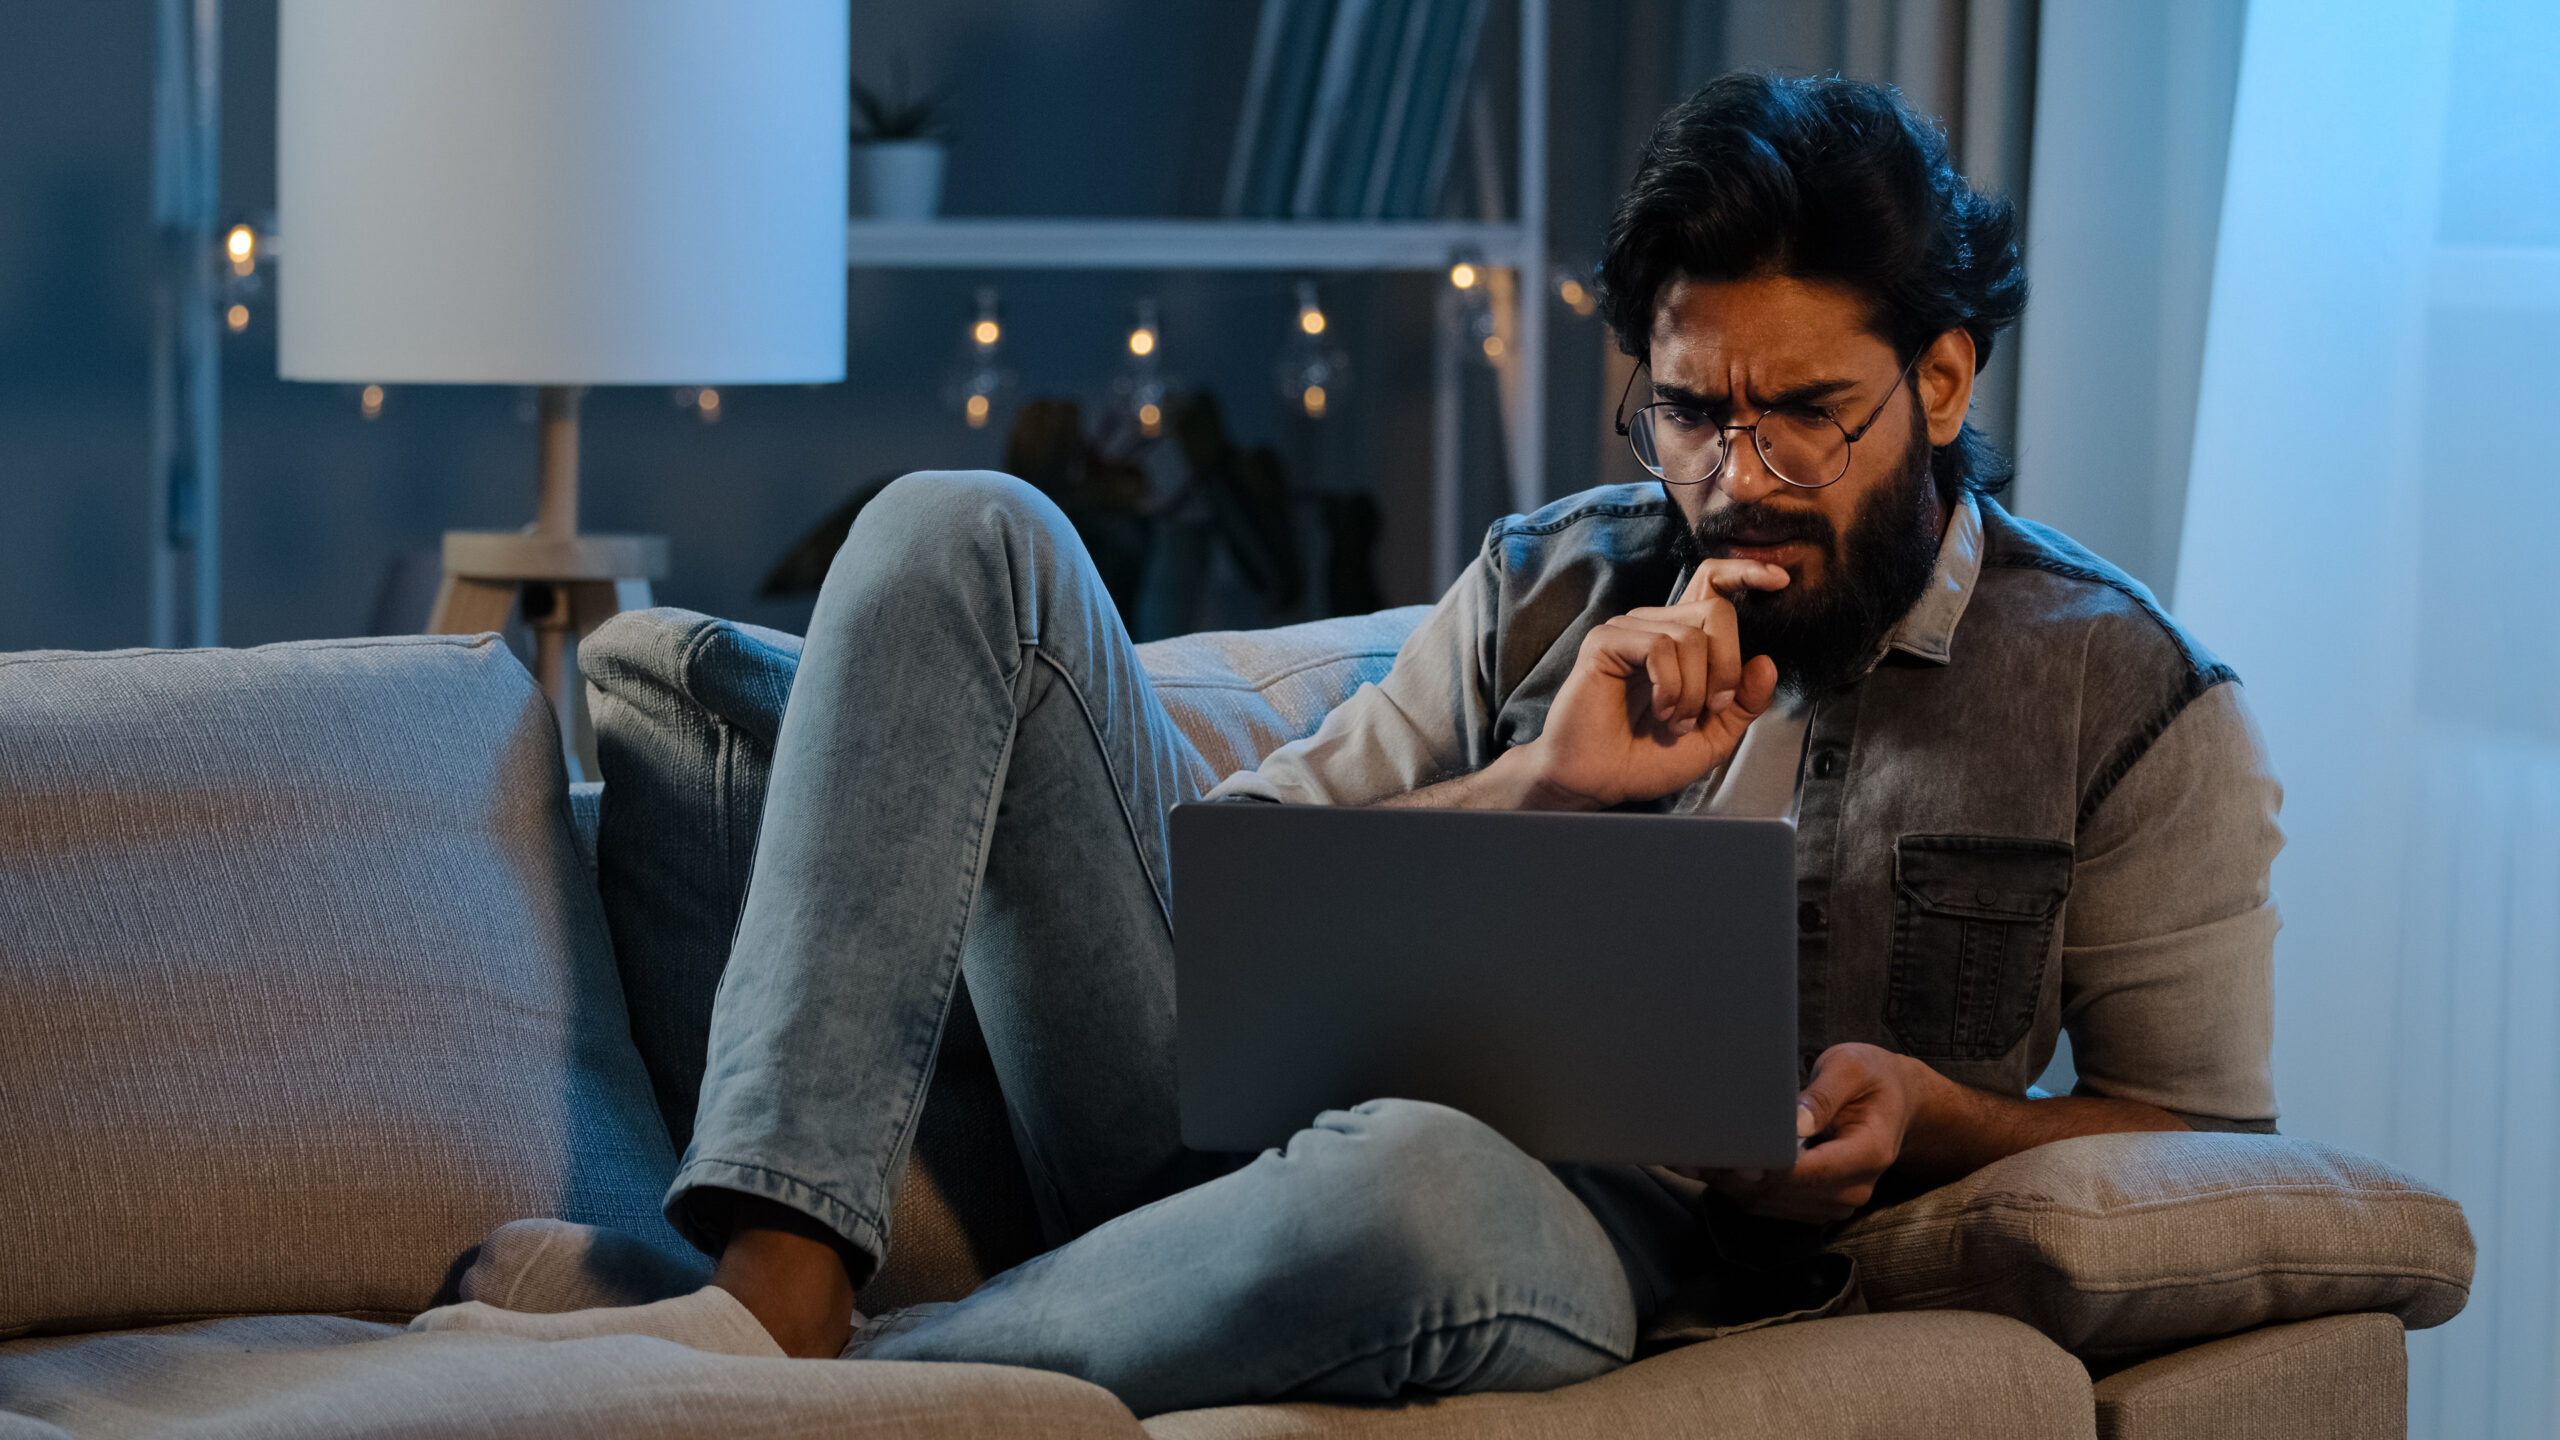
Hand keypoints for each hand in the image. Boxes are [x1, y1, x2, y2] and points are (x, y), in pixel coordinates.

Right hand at [1518, 559, 1788, 808]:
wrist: (1600, 781)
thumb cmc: (1646, 758)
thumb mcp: (1715, 735)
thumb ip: (1744, 702)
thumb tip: (1766, 664)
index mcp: (1683, 640)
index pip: (1713, 582)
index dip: (1745, 572)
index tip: (1779, 580)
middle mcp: (1657, 626)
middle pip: (1716, 611)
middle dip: (1726, 666)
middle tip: (1712, 708)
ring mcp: (1629, 630)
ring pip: (1690, 635)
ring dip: (1694, 690)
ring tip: (1676, 720)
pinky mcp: (1606, 642)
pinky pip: (1659, 647)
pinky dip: (1670, 687)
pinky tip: (1660, 710)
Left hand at [1679, 1043, 1923, 1224]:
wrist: (1895, 1103)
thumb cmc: (1872, 1079)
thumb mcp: (1851, 1069)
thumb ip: (1821, 1096)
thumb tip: (1794, 1124)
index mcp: (1869, 1153)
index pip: (1810, 1171)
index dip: (1767, 1167)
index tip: (1729, 1154)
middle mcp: (1853, 1188)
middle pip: (1782, 1193)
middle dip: (1734, 1174)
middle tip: (1691, 1152)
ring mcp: (1834, 1203)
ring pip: (1769, 1204)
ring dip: (1728, 1184)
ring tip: (1688, 1157)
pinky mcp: (1814, 1205)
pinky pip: (1769, 1204)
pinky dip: (1737, 1188)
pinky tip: (1708, 1166)